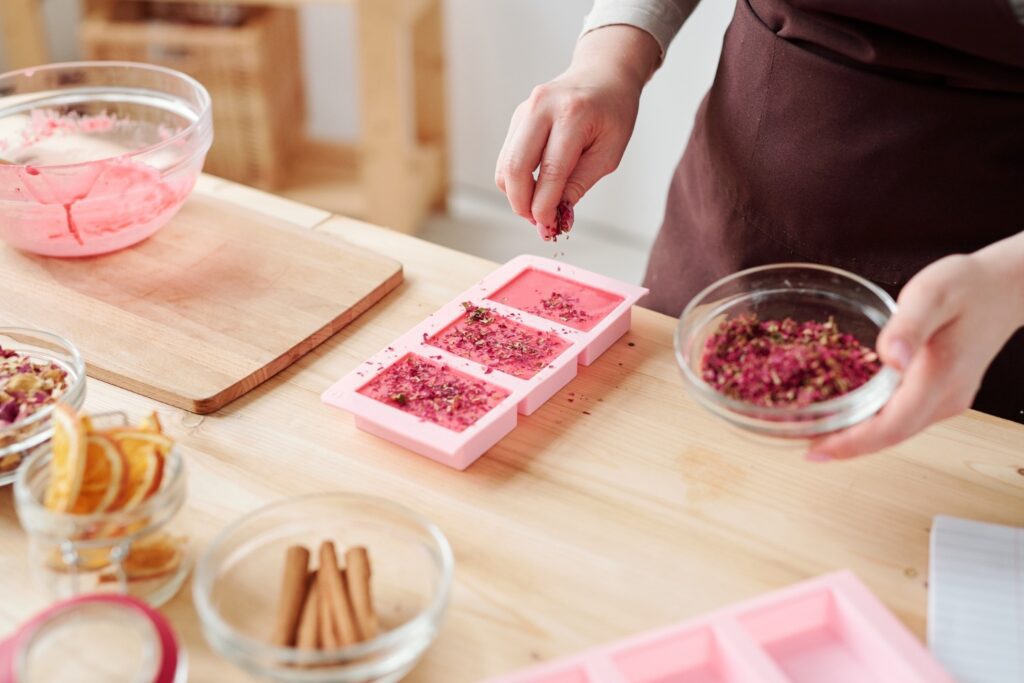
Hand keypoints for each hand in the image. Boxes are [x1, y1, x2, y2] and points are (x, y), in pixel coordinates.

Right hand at [495, 26, 659, 236]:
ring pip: (505, 165)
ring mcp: (525, 110)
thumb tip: (557, 217)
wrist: (602, 75)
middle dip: (522, 204)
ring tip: (538, 207)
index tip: (550, 227)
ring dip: (516, 195)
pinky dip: (516, 181)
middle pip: (516, 168)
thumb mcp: (609, 153)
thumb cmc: (613, 112)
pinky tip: (535, 188)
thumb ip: (580, 185)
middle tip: (539, 222)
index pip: (551, 171)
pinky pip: (507, 158)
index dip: (546, 206)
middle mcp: (542, 108)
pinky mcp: (517, 118)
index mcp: (573, 114)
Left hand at [808, 233, 1023, 460]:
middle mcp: (945, 398)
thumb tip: (890, 358)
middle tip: (804, 445)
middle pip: (890, 436)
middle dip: (847, 446)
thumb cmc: (967, 286)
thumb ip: (908, 326)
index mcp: (938, 377)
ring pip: (897, 430)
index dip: (851, 443)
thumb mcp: (932, 294)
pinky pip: (903, 417)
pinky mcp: (943, 395)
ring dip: (858, 437)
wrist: (1006, 288)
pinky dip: (874, 423)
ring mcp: (947, 400)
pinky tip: (848, 415)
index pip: (891, 426)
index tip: (815, 450)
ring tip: (818, 435)